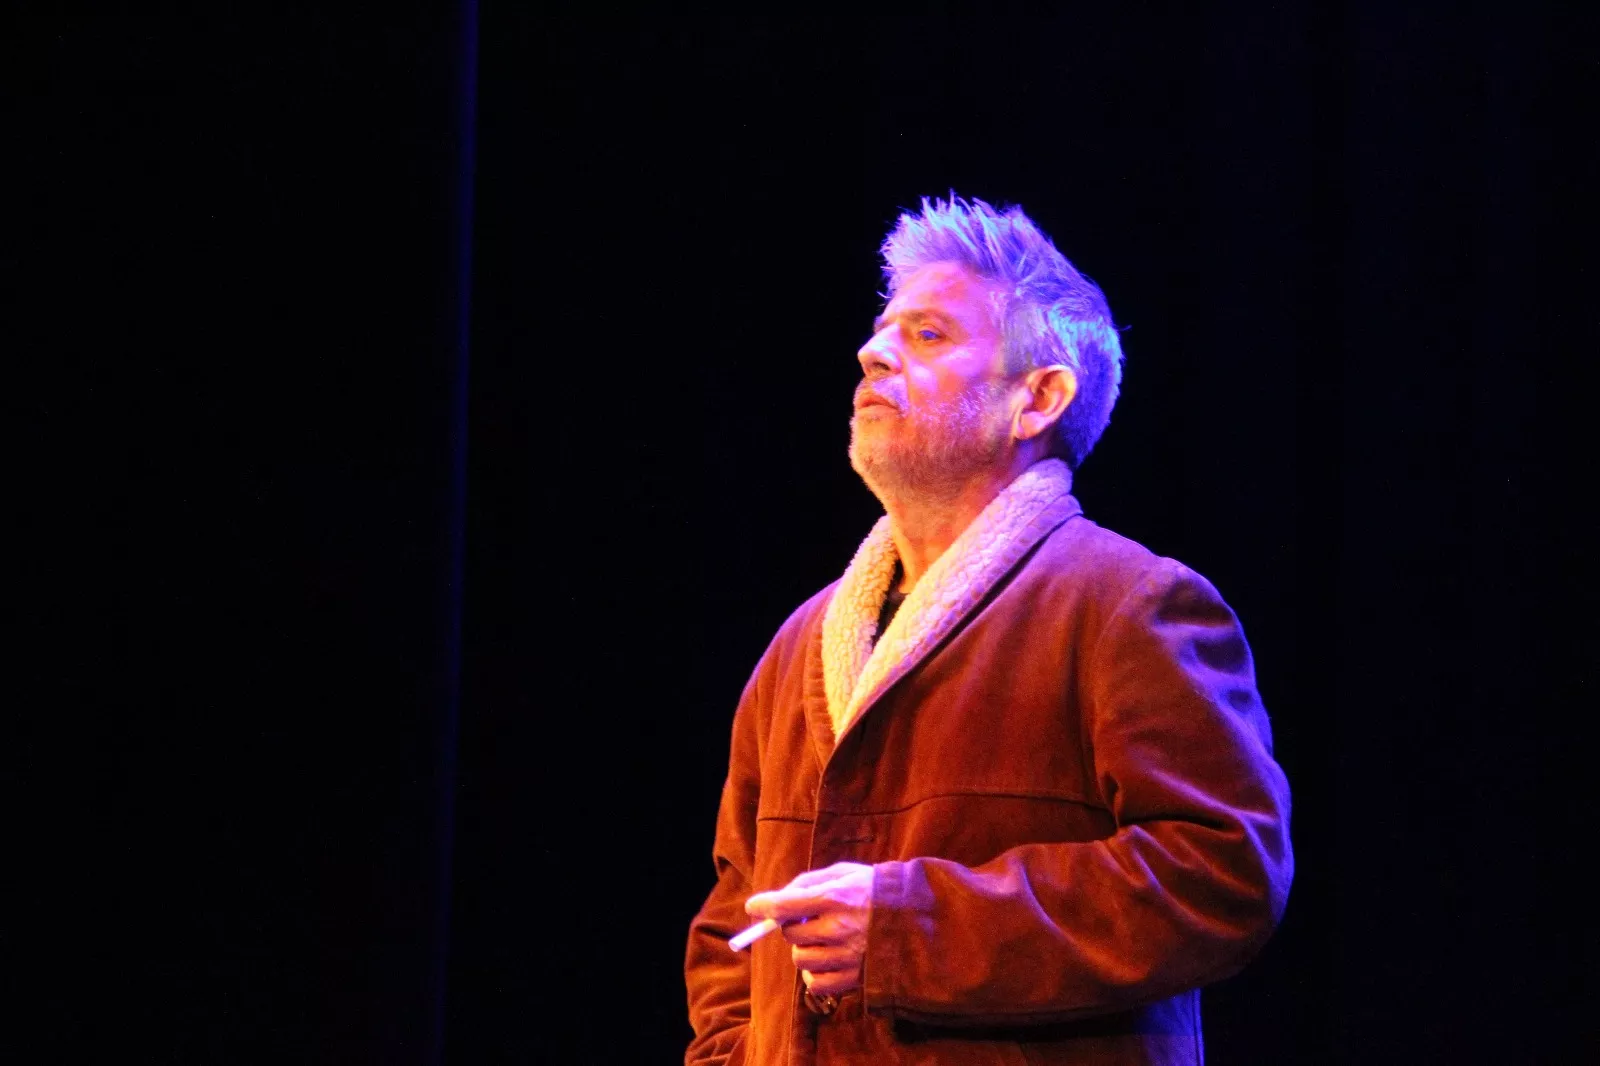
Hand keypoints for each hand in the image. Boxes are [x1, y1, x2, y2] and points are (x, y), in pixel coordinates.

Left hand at [744, 862, 873, 997]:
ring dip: (804, 950)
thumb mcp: (845, 872)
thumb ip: (809, 882)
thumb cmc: (875, 890)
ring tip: (824, 939)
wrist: (917, 917)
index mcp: (835, 898)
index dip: (763, 905)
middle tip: (808, 920)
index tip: (753, 906)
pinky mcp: (854, 978)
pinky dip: (815, 974)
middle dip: (793, 927)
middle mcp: (838, 928)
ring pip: (801, 959)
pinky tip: (828, 959)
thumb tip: (778, 897)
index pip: (784, 906)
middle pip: (790, 935)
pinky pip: (816, 983)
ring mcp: (846, 956)